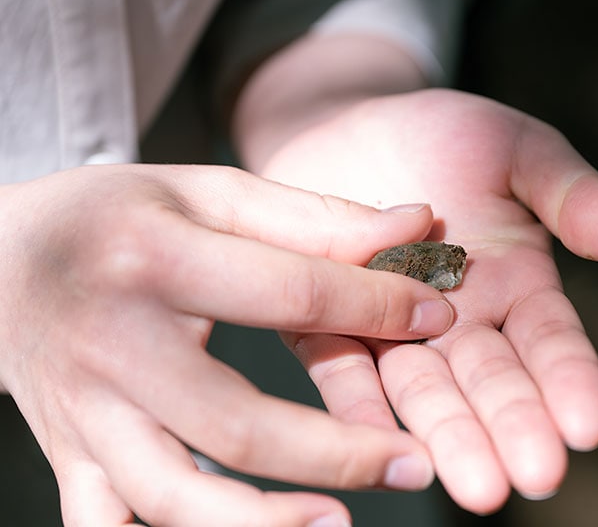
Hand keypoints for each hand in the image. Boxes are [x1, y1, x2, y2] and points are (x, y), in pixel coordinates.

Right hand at [0, 164, 454, 525]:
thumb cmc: (116, 218)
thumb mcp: (209, 194)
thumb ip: (316, 215)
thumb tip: (419, 223)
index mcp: (155, 258)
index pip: (289, 291)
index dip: (376, 307)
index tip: (439, 317)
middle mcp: (116, 344)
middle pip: (235, 420)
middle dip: (338, 451)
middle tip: (417, 463)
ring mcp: (86, 414)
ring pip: (172, 496)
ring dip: (260, 524)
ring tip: (338, 526)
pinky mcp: (69, 457)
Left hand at [255, 89, 597, 513]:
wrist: (346, 124)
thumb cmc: (444, 135)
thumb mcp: (515, 147)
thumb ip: (567, 190)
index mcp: (516, 284)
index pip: (551, 341)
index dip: (571, 381)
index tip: (588, 426)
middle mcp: (461, 320)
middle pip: (493, 381)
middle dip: (514, 427)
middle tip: (535, 477)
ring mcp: (394, 328)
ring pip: (425, 390)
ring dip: (448, 435)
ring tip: (473, 485)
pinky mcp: (327, 320)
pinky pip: (343, 368)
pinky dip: (358, 406)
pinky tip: (370, 444)